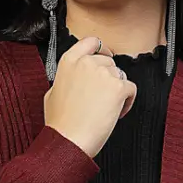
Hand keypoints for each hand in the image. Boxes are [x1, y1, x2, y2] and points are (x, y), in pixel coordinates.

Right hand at [43, 35, 137, 158]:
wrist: (69, 140)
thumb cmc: (60, 124)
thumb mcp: (52, 94)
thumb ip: (65, 80)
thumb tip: (72, 80)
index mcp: (69, 61)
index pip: (91, 42)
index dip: (102, 49)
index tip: (106, 56)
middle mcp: (86, 63)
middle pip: (108, 63)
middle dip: (109, 79)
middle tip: (102, 98)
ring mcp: (103, 74)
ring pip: (120, 76)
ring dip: (117, 91)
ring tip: (108, 109)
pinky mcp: (117, 88)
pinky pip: (131, 89)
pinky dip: (127, 101)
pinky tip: (116, 113)